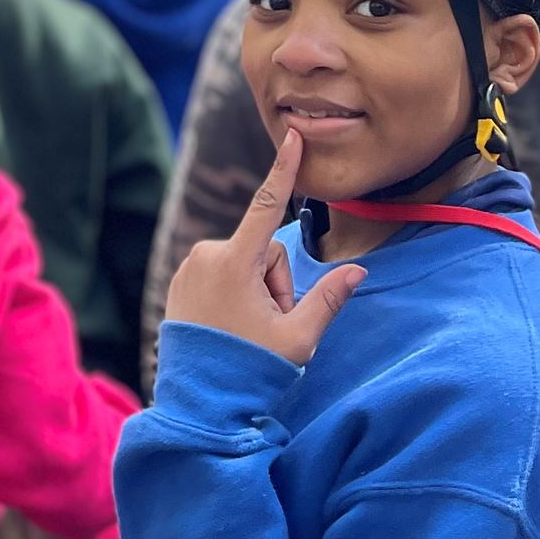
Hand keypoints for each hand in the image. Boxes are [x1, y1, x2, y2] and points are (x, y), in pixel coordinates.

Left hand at [162, 126, 362, 362]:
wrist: (198, 404)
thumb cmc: (249, 370)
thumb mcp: (298, 339)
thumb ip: (328, 299)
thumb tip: (358, 270)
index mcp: (235, 262)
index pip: (268, 205)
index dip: (284, 169)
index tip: (292, 134)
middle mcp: (208, 254)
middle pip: (265, 253)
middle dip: (277, 284)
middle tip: (270, 326)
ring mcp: (191, 267)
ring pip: (244, 264)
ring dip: (256, 292)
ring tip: (248, 332)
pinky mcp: (181, 281)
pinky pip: (221, 274)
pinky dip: (234, 296)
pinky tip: (229, 329)